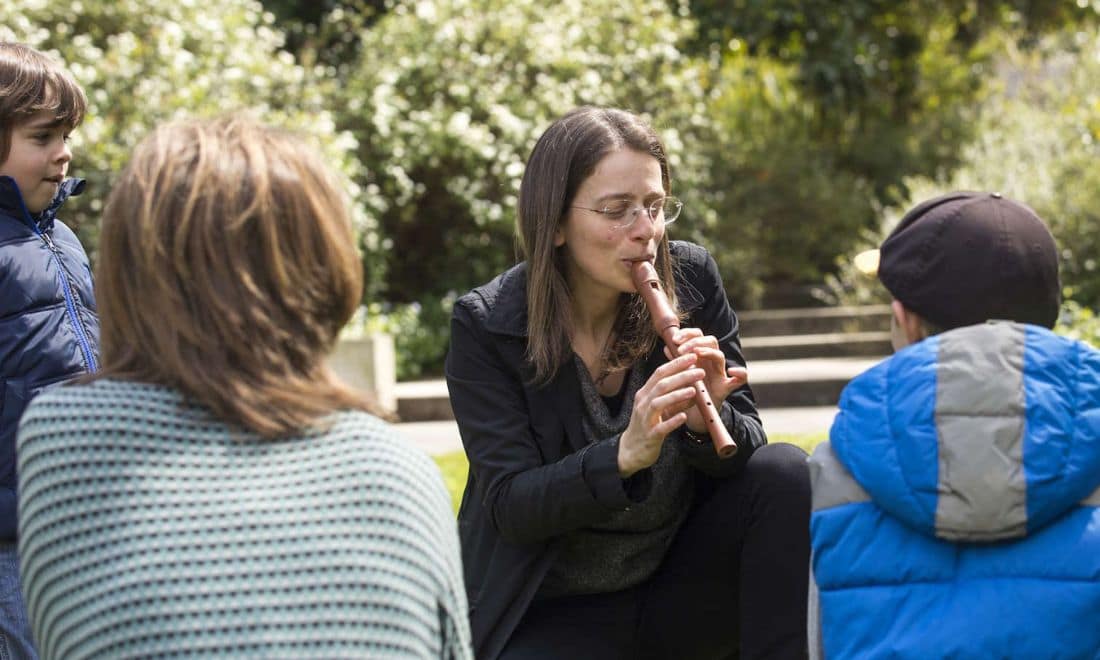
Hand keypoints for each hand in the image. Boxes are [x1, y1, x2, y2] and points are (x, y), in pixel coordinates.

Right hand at [617, 352, 703, 476]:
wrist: (631, 450)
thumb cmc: (648, 426)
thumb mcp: (660, 409)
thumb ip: (675, 399)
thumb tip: (694, 388)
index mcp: (645, 393)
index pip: (660, 373)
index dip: (676, 363)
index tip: (692, 356)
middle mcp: (643, 403)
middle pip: (661, 385)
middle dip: (681, 376)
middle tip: (699, 370)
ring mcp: (645, 419)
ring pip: (659, 403)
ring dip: (676, 395)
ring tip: (693, 390)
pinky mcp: (650, 435)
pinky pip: (661, 427)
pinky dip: (672, 421)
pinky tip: (684, 416)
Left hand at [665, 328, 748, 433]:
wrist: (695, 413)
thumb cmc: (688, 390)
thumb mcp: (680, 374)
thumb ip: (676, 360)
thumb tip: (666, 346)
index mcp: (699, 355)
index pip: (697, 335)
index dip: (687, 334)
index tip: (674, 339)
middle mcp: (711, 361)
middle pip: (710, 341)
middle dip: (695, 341)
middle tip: (681, 349)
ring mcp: (719, 373)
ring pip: (720, 356)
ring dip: (708, 352)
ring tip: (696, 354)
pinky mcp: (726, 387)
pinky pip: (741, 379)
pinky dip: (740, 373)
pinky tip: (732, 371)